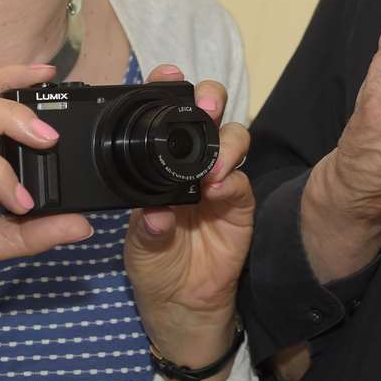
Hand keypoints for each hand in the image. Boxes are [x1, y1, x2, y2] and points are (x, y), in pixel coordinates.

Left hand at [125, 66, 252, 377]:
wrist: (180, 305)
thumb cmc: (154, 266)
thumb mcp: (138, 247)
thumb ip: (147, 229)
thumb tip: (157, 213)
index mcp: (159, 161)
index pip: (166, 114)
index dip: (169, 90)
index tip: (166, 75)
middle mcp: (191, 162)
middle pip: (209, 114)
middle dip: (210, 99)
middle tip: (205, 106)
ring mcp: (219, 180)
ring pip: (233, 138)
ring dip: (226, 141)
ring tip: (214, 163)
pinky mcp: (240, 204)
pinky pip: (242, 182)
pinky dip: (233, 180)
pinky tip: (219, 189)